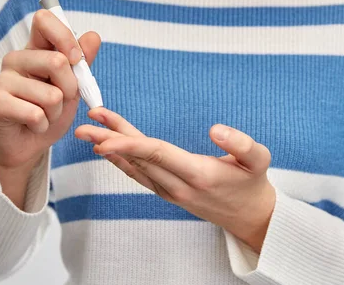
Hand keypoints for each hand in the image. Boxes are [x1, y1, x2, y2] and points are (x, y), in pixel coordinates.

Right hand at [0, 9, 100, 207]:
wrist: (28, 145)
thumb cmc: (50, 112)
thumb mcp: (73, 86)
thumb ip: (82, 63)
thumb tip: (93, 36)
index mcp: (35, 49)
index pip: (44, 20)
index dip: (65, 37)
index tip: (76, 59)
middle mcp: (16, 59)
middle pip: (57, 61)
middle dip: (70, 88)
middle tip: (61, 101)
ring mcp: (3, 80)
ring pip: (51, 95)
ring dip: (56, 113)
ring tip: (45, 115)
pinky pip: (36, 114)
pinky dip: (43, 125)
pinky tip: (33, 126)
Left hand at [75, 108, 275, 251]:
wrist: (251, 217)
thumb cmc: (253, 184)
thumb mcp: (259, 160)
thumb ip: (241, 143)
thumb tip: (216, 129)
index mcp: (199, 174)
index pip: (157, 154)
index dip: (129, 144)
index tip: (105, 135)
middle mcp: (179, 186)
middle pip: (138, 159)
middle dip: (109, 141)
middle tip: (83, 126)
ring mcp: (171, 192)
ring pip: (136, 167)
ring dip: (110, 149)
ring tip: (89, 132)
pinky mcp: (169, 193)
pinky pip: (140, 175)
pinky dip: (122, 161)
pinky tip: (107, 150)